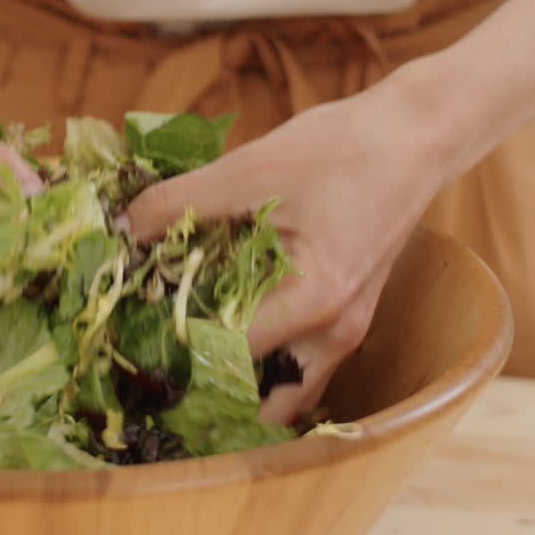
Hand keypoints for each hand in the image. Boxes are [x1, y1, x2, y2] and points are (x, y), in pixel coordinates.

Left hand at [123, 80, 458, 423]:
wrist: (416, 134)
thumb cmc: (342, 148)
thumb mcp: (249, 170)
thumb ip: (178, 204)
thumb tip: (118, 231)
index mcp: (315, 304)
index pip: (227, 356)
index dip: (171, 348)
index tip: (125, 333)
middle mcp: (336, 335)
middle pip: (260, 400)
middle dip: (203, 388)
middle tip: (148, 362)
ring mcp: (347, 331)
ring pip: (283, 392)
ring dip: (236, 381)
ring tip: (181, 349)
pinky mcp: (347, 316)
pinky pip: (298, 364)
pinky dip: (261, 359)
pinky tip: (223, 323)